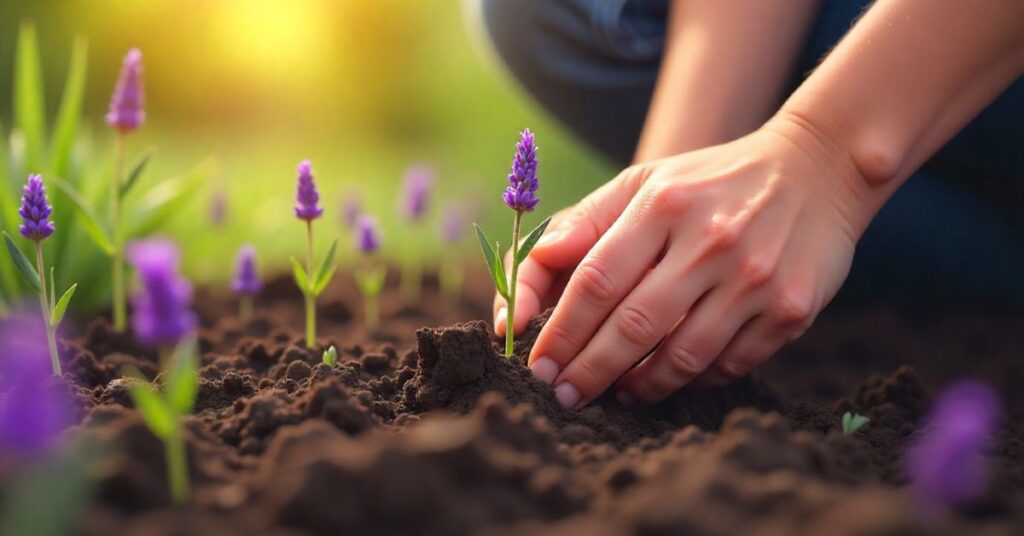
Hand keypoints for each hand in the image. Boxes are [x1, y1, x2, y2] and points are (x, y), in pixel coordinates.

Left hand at [494, 116, 871, 407]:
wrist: (817, 168)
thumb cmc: (709, 183)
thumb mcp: (646, 181)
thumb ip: (588, 220)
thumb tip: (540, 258)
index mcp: (663, 204)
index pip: (596, 280)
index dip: (561, 329)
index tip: (538, 362)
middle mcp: (711, 240)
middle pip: (633, 326)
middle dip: (589, 369)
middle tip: (564, 394)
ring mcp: (755, 277)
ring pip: (682, 356)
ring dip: (639, 385)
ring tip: (614, 392)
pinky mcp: (792, 308)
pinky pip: (730, 364)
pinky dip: (693, 380)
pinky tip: (670, 379)